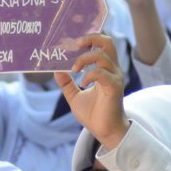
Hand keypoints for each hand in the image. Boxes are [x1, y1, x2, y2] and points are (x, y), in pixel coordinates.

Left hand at [54, 34, 128, 148]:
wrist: (104, 132)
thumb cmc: (93, 114)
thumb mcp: (74, 96)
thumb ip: (66, 83)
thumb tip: (56, 70)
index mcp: (104, 69)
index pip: (101, 45)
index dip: (88, 38)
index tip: (69, 42)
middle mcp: (112, 70)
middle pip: (107, 42)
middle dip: (91, 38)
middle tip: (74, 45)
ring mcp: (114, 78)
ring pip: (103, 56)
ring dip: (85, 58)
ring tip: (74, 68)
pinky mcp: (114, 88)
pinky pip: (102, 74)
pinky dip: (89, 75)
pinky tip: (82, 83)